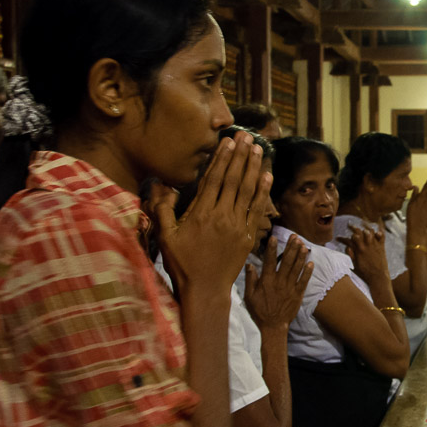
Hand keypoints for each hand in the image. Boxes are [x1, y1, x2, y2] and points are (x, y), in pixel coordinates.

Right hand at [155, 134, 267, 298]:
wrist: (205, 290)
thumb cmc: (182, 264)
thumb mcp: (165, 237)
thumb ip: (162, 210)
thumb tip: (159, 184)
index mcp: (201, 213)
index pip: (214, 179)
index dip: (223, 158)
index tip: (229, 141)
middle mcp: (222, 216)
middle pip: (234, 180)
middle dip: (241, 156)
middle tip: (247, 136)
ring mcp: (237, 226)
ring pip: (248, 191)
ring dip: (254, 168)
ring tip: (258, 149)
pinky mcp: (248, 236)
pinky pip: (257, 209)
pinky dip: (263, 191)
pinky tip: (267, 176)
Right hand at [244, 235, 312, 331]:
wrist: (273, 327)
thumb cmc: (259, 311)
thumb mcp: (249, 296)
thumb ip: (250, 280)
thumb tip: (249, 264)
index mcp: (266, 281)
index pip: (269, 261)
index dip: (272, 248)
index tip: (274, 237)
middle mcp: (279, 282)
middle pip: (286, 261)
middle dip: (291, 247)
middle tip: (295, 236)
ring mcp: (290, 288)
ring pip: (296, 269)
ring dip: (300, 256)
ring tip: (303, 244)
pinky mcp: (298, 295)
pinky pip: (304, 281)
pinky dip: (308, 272)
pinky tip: (311, 262)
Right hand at [346, 224, 390, 286]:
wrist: (378, 276)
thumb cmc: (365, 272)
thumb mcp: (354, 265)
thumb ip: (350, 255)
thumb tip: (347, 247)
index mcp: (358, 250)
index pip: (348, 240)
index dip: (342, 238)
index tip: (338, 238)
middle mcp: (366, 245)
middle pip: (358, 231)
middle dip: (353, 227)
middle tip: (349, 225)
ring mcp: (374, 245)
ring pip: (369, 231)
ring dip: (365, 228)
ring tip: (362, 226)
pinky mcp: (381, 246)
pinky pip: (381, 236)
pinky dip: (379, 233)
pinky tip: (376, 232)